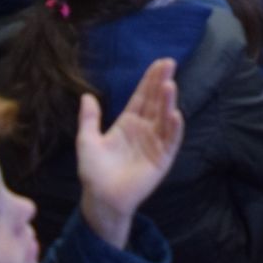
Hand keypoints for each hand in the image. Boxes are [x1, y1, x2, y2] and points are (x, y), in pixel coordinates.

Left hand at [76, 57, 184, 250]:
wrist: (101, 199)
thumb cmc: (94, 172)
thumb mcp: (87, 142)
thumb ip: (89, 119)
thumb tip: (86, 96)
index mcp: (128, 123)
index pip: (142, 97)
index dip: (150, 80)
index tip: (160, 63)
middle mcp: (145, 130)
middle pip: (156, 102)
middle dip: (162, 83)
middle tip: (170, 64)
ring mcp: (155, 144)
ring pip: (164, 118)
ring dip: (168, 102)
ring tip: (170, 85)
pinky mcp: (162, 160)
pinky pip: (170, 141)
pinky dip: (174, 128)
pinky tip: (176, 115)